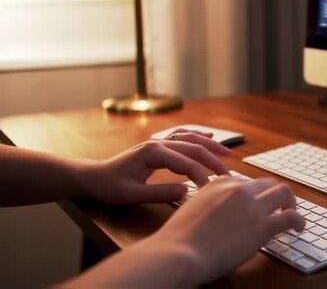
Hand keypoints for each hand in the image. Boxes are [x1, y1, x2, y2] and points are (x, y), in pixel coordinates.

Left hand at [80, 130, 231, 204]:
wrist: (93, 177)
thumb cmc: (109, 187)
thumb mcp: (132, 195)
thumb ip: (159, 193)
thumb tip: (186, 193)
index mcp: (152, 152)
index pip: (185, 163)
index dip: (201, 176)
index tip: (212, 190)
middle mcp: (158, 143)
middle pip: (192, 148)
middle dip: (212, 160)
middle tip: (228, 174)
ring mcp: (158, 142)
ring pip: (190, 139)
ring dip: (210, 145)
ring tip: (227, 153)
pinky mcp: (158, 147)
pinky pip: (182, 137)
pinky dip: (197, 136)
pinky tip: (210, 137)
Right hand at [147, 175, 305, 283]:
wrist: (178, 253)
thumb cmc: (177, 240)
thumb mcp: (190, 210)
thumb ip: (207, 205)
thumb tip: (216, 214)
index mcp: (218, 183)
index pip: (244, 183)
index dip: (253, 194)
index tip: (255, 205)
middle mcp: (238, 189)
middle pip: (267, 183)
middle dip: (274, 195)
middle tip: (278, 208)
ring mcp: (252, 206)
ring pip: (283, 192)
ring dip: (290, 203)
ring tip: (291, 215)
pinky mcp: (263, 226)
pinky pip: (291, 216)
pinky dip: (299, 220)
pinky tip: (298, 228)